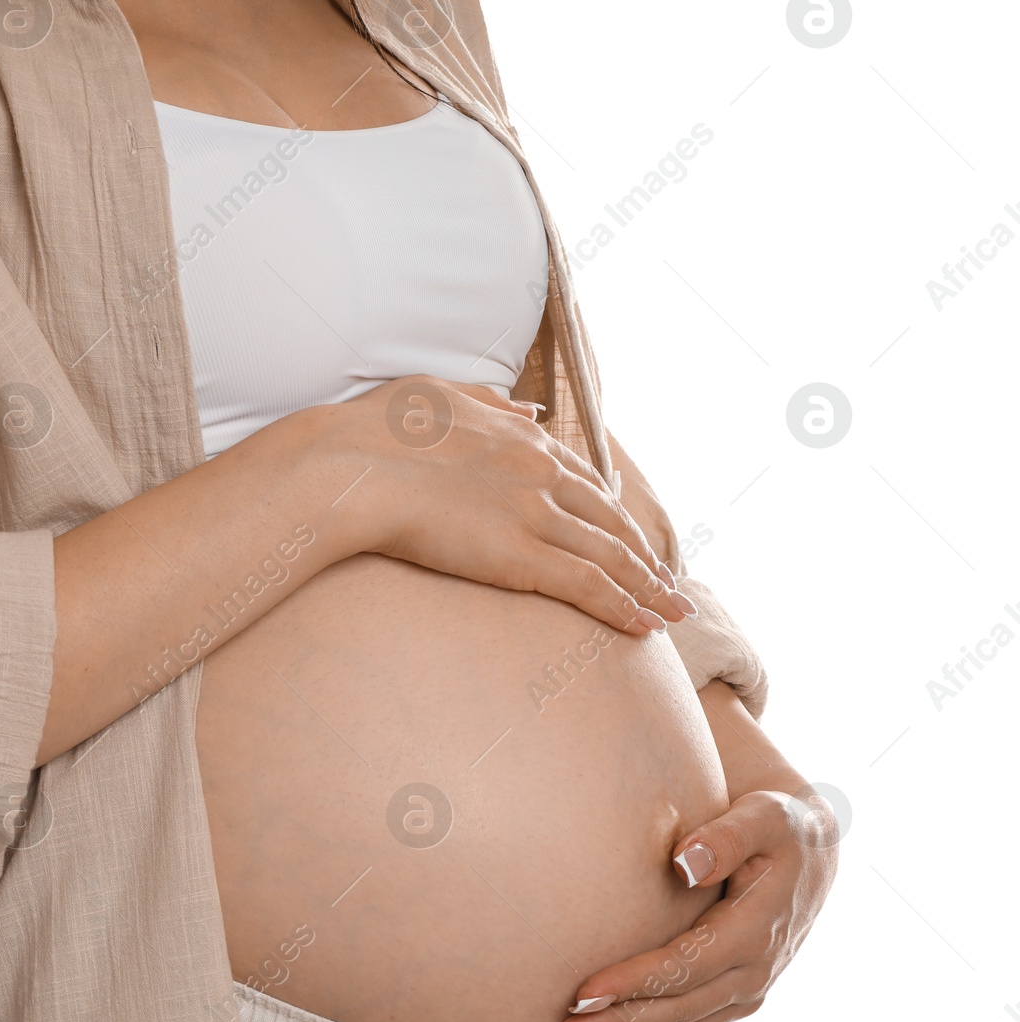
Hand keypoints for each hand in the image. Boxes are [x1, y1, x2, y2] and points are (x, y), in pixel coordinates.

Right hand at [318, 375, 694, 634]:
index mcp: (520, 437)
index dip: (611, 512)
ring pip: (611, 555)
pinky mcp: (521, 556)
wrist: (349, 466)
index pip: (584, 479)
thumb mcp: (440, 394)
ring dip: (648, 586)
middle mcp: (540, 472)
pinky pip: (588, 586)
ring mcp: (534, 514)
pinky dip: (624, 606)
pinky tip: (645, 626)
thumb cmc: (374, 432)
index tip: (627, 535)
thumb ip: (489, 403)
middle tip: (667, 580)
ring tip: (672, 610)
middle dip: (643, 553)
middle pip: (610, 519)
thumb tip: (529, 410)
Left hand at [551, 691, 838, 1021]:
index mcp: (755, 931)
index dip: (633, 984)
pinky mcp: (734, 1001)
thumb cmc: (775, 827)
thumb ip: (724, 838)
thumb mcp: (761, 818)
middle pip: (677, 1011)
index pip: (685, 966)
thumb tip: (685, 861)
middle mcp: (753, 973)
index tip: (583, 995)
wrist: (809, 854)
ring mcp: (745, 993)